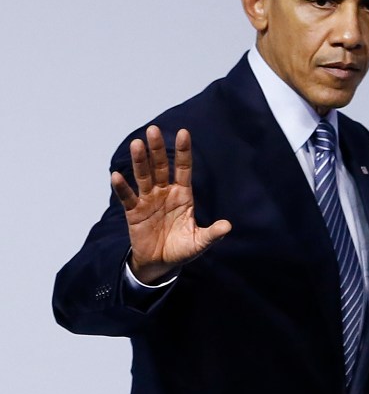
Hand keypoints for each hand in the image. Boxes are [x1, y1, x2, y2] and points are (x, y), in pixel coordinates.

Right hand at [111, 125, 231, 284]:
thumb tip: (227, 227)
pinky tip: (115, 176)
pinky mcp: (134, 212)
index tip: (183, 132)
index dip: (183, 152)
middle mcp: (165, 193)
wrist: (161, 264)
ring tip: (136, 144)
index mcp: (183, 195)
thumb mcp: (199, 242)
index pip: (183, 169)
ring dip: (140, 161)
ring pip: (143, 177)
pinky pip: (127, 198)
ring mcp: (148, 201)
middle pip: (161, 167)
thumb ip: (212, 234)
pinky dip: (122, 188)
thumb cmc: (182, 249)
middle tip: (154, 130)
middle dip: (158, 149)